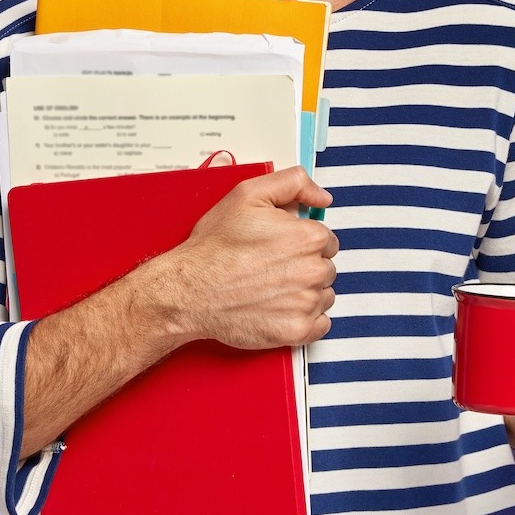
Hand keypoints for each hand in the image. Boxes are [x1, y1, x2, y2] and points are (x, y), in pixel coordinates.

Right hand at [138, 166, 338, 349]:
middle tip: (271, 268)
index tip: (282, 247)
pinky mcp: (298, 330)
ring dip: (305, 292)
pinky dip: (304, 319)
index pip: (326, 240)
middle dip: (304, 266)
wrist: (188, 291)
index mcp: (309, 238)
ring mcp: (307, 303)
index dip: (302, 242)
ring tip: (271, 287)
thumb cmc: (214, 248)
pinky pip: (320, 325)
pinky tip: (279, 308)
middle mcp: (314, 271)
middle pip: (326, 268)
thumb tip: (322, 196)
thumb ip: (293, 184)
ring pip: (324, 295)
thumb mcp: (248, 195)